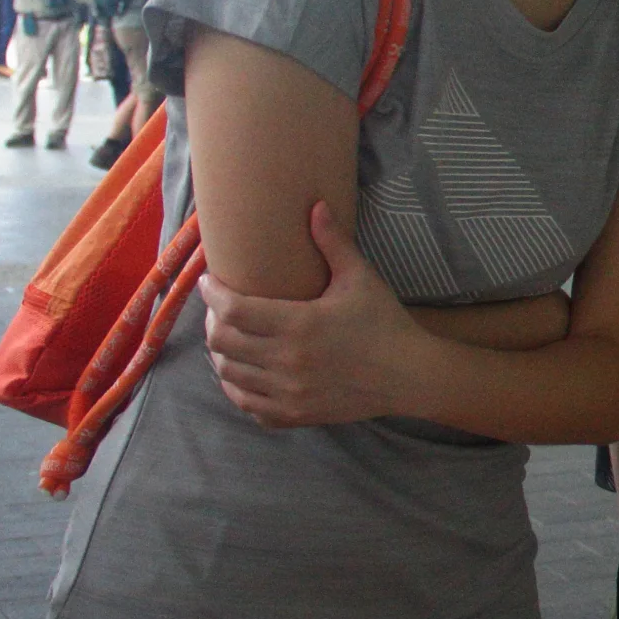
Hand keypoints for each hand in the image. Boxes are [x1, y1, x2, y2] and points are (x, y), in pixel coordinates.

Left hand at [201, 202, 416, 428]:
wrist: (409, 375)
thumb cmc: (385, 323)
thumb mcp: (360, 278)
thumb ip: (333, 242)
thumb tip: (314, 205)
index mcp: (299, 324)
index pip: (234, 310)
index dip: (213, 295)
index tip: (209, 282)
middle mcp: (287, 361)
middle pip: (223, 342)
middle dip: (212, 322)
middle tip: (217, 308)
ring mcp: (288, 392)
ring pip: (229, 374)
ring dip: (221, 353)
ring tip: (226, 337)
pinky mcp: (294, 414)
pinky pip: (247, 404)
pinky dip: (235, 388)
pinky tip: (241, 372)